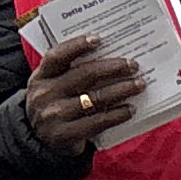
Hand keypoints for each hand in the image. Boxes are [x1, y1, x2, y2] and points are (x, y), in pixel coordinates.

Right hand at [24, 37, 140, 156]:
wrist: (43, 140)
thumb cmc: (57, 104)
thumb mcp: (55, 85)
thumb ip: (73, 70)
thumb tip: (113, 52)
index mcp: (41, 76)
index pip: (57, 56)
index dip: (76, 46)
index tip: (99, 39)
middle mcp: (44, 94)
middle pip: (84, 75)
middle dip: (113, 68)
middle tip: (133, 65)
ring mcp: (53, 116)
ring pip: (95, 98)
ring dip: (122, 90)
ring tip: (139, 84)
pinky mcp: (64, 135)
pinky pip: (98, 121)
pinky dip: (117, 114)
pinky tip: (130, 109)